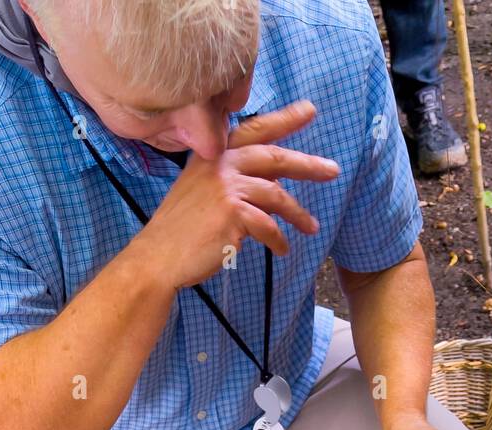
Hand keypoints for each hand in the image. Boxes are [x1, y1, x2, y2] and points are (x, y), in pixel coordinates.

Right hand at [133, 101, 339, 288]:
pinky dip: (279, 240)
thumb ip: (233, 183)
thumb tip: (270, 188)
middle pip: (274, 158)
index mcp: (213, 156)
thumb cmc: (181, 231)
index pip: (253, 131)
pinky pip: (268, 226)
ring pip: (277, 195)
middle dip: (307, 165)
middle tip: (333, 170)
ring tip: (313, 228)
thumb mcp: (202, 193)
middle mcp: (220, 165)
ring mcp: (226, 187)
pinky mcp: (233, 213)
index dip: (283, 120)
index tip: (309, 110)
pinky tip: (283, 250)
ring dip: (299, 214)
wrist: (158, 256)